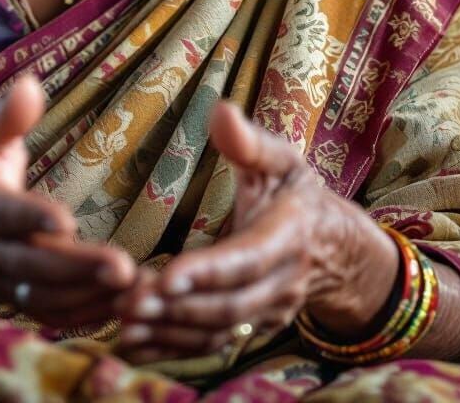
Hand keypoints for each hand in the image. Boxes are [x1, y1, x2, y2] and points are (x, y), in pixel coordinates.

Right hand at [0, 75, 135, 327]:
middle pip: (26, 265)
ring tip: (136, 290)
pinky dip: (83, 315)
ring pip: (39, 298)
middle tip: (124, 268)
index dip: (28, 218)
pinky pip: (46, 314)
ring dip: (88, 298)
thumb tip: (29, 86)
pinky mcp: (9, 297)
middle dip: (75, 269)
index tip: (66, 222)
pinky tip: (123, 306)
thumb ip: (5, 114)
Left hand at [115, 102, 398, 362]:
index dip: (209, 271)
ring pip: (220, 331)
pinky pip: (215, 345)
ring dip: (171, 331)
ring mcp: (270, 313)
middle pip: (230, 305)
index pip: (247, 259)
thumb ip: (250, 142)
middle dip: (179, 307)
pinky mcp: (254, 330)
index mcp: (287, 236)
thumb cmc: (296, 193)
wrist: (335, 247)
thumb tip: (220, 110)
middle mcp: (282, 283)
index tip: (167, 275)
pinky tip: (137, 343)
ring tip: (124, 322)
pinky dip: (175, 348)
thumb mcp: (281, 160)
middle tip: (128, 303)